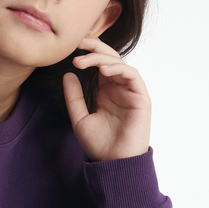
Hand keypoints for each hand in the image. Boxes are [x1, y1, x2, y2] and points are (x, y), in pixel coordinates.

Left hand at [63, 36, 151, 160]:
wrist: (114, 164)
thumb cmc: (99, 145)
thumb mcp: (79, 118)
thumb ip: (74, 97)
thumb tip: (67, 74)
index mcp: (106, 90)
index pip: (99, 63)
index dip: (87, 52)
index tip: (70, 47)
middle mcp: (119, 88)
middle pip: (109, 58)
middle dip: (94, 47)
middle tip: (77, 43)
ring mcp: (131, 91)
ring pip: (119, 63)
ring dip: (101, 58)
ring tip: (82, 60)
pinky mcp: (141, 98)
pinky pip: (132, 75)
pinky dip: (118, 68)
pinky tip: (103, 70)